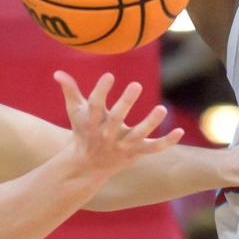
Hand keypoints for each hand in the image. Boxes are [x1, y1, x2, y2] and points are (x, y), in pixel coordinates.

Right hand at [54, 70, 181, 177]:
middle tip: (136, 85)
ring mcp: (122, 145)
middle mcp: (107, 135)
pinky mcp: (135, 153)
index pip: (95, 105)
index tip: (109, 75)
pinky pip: (154, 149)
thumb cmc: (83, 131)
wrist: (87, 165)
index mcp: (92, 123)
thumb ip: (70, 91)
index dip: (101, 90)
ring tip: (162, 109)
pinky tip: (180, 131)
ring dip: (150, 123)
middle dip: (126, 103)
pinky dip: (167, 142)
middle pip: (116, 120)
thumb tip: (58, 73)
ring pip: (138, 135)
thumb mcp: (75, 112)